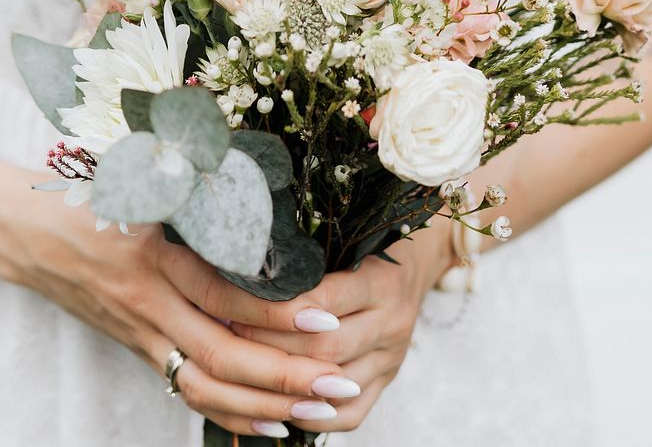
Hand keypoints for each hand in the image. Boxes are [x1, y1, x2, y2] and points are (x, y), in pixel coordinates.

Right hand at [0, 164, 363, 438]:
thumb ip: (197, 192)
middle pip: (220, 355)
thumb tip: (261, 196)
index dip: (274, 312)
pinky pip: (188, 389)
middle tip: (337, 383)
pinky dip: (231, 410)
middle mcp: (148, 304)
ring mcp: (142, 333)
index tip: (324, 317)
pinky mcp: (140, 347)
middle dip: (284, 375)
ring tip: (315, 410)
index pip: (222, 295)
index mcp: (154, 257)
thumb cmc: (93, 199)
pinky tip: (271, 420)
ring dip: (263, 404)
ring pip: (204, 386)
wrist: (31, 234)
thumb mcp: (143, 185)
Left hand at [230, 219, 453, 433]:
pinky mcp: (388, 381)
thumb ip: (308, 259)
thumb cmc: (367, 247)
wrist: (415, 264)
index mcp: (380, 280)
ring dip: (287, 384)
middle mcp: (391, 321)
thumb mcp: (346, 241)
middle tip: (231, 339)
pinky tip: (282, 406)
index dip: (277, 309)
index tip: (237, 307)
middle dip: (272, 346)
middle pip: (326, 348)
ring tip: (245, 374)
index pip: (323, 302)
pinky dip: (315, 416)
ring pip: (335, 385)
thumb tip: (250, 271)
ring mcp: (392, 357)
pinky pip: (352, 414)